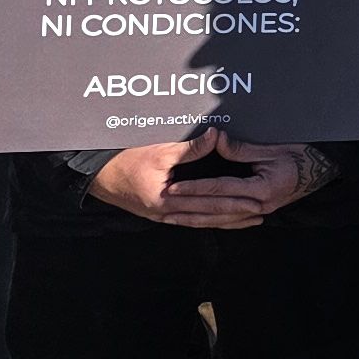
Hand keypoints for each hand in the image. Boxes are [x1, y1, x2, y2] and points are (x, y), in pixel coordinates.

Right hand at [90, 138, 324, 224]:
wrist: (97, 178)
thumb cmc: (124, 161)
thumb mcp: (157, 150)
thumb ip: (189, 147)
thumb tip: (216, 136)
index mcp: (166, 198)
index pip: (208, 202)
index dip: (234, 202)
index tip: (256, 201)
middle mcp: (166, 212)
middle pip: (209, 216)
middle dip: (236, 216)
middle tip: (262, 213)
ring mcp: (162, 216)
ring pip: (201, 222)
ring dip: (226, 222)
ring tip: (249, 220)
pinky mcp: (159, 214)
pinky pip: (189, 220)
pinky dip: (208, 221)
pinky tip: (220, 221)